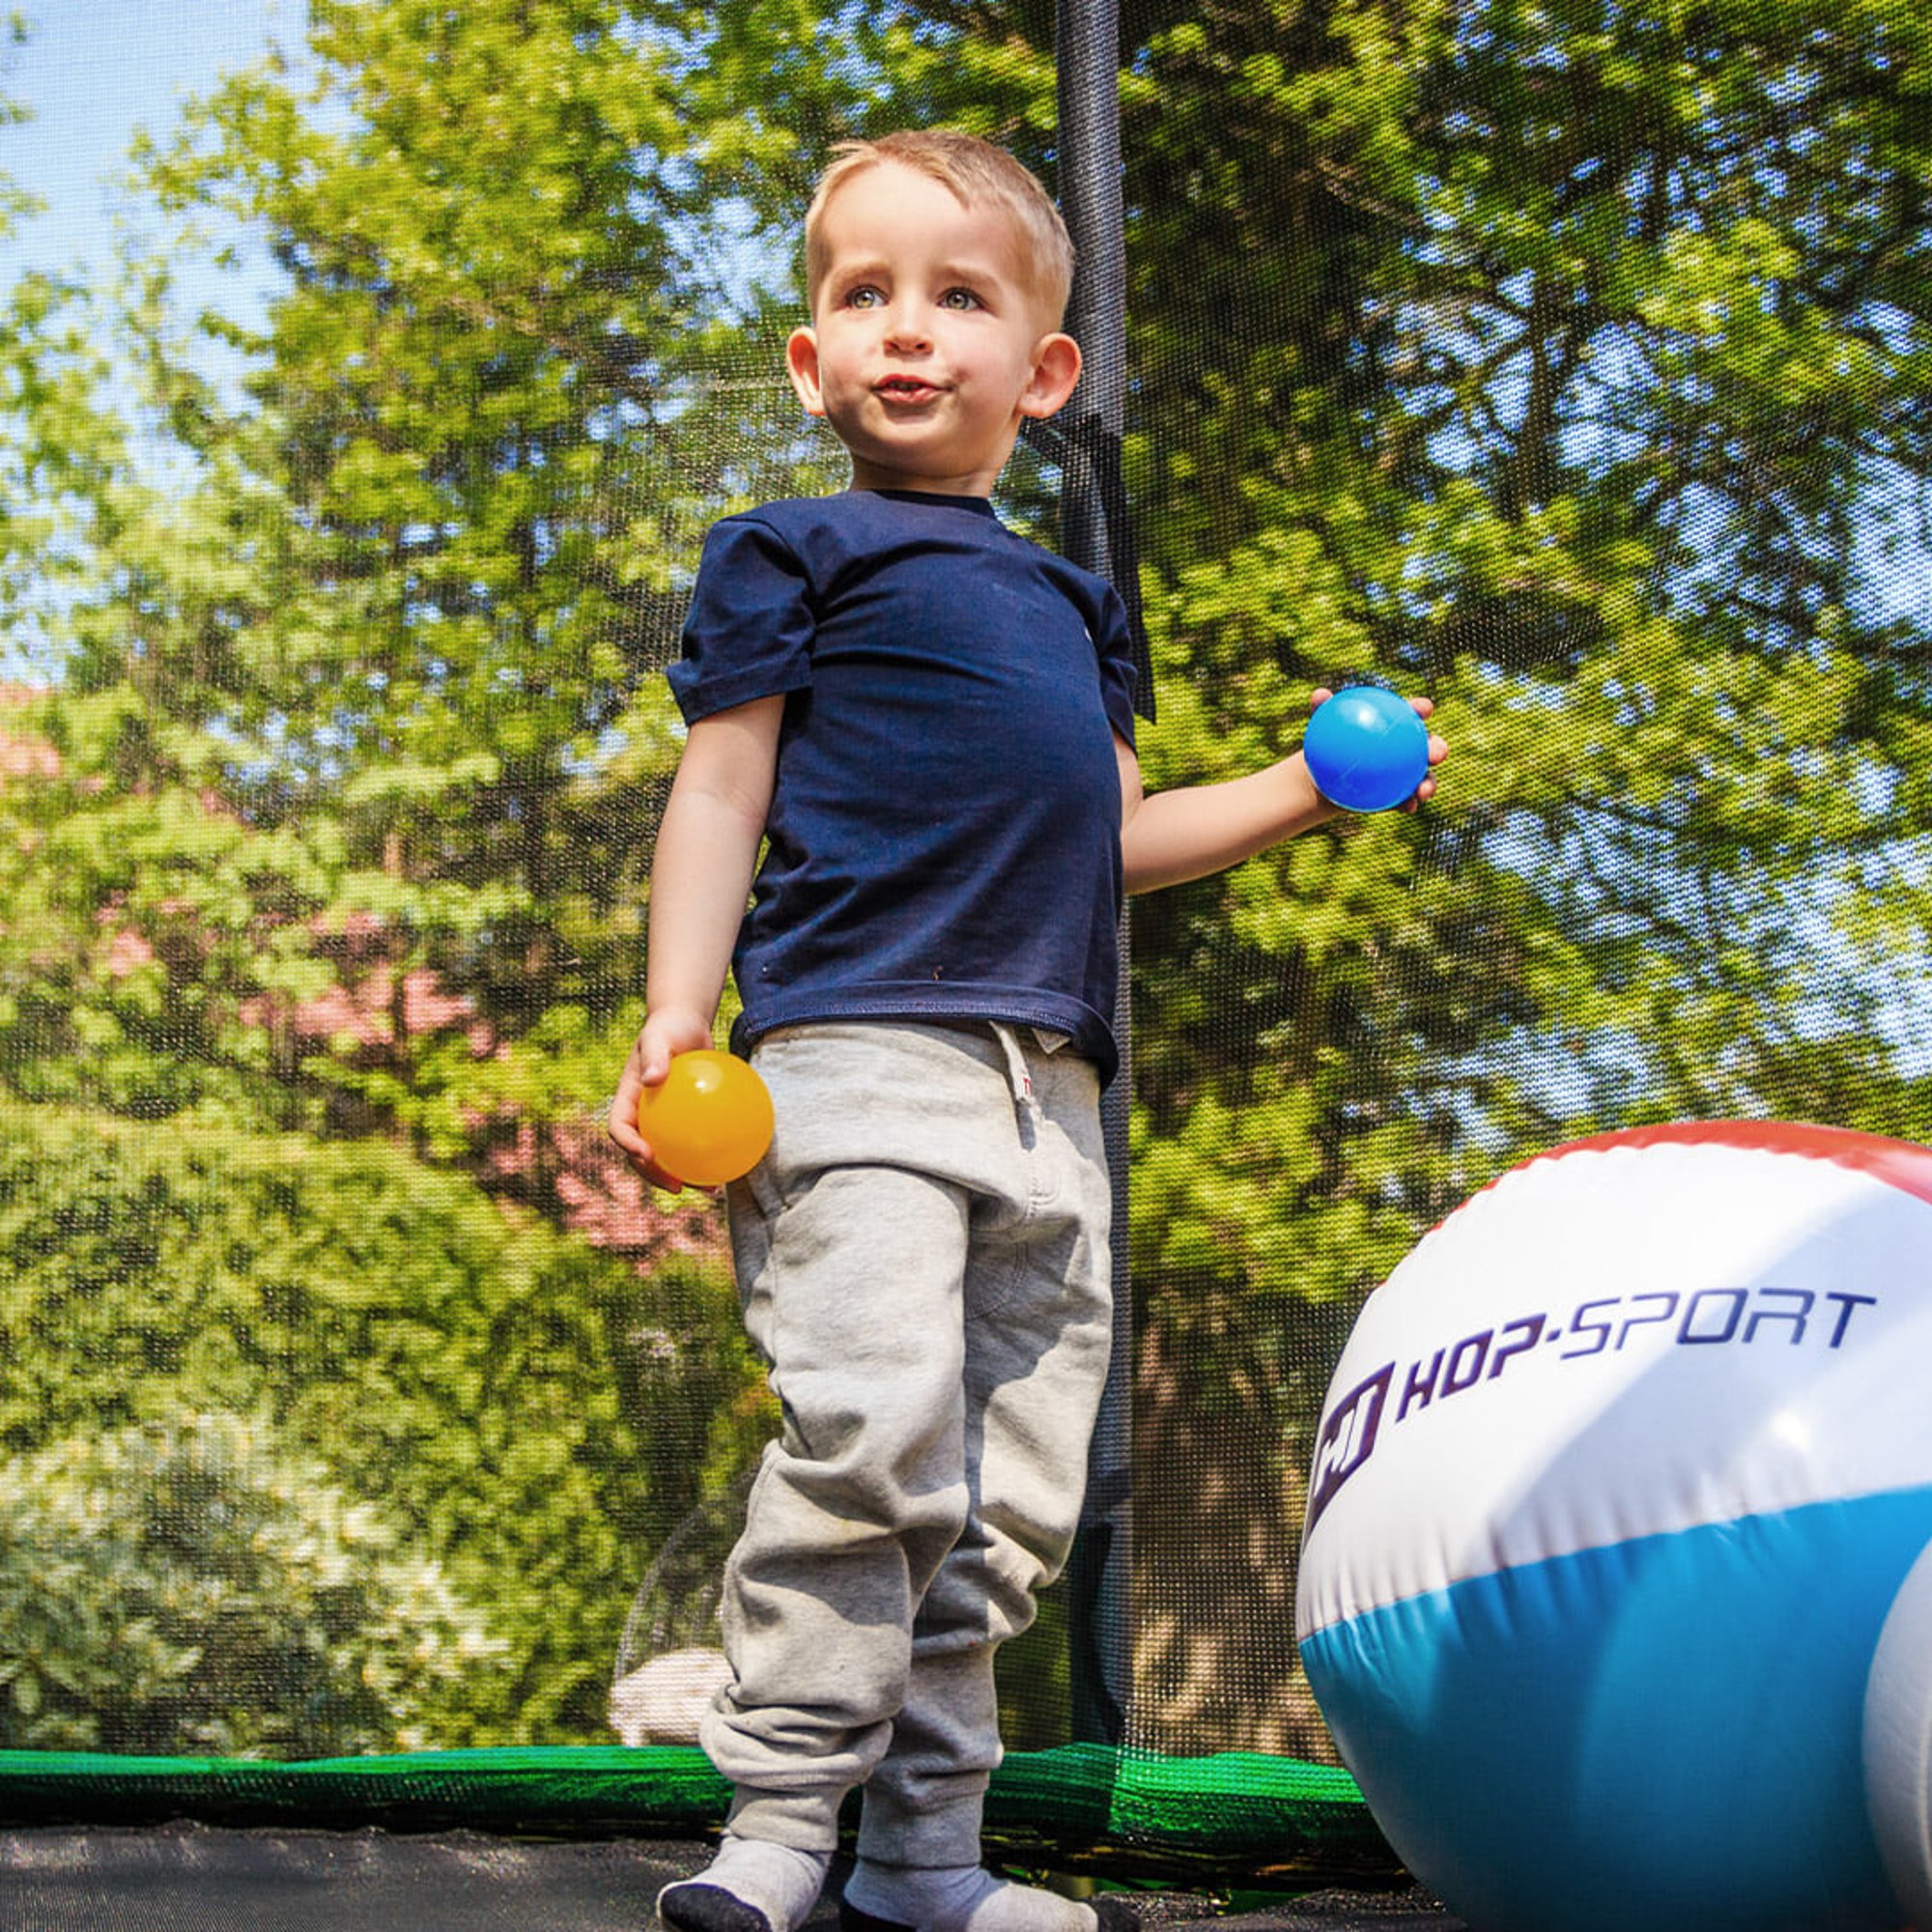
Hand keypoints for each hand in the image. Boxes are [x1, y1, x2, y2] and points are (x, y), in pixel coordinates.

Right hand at [608, 1005, 714, 1191]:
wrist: (685, 1025)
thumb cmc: (669, 1027)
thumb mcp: (659, 1036)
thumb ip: (655, 1056)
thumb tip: (654, 1079)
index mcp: (627, 1099)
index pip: (619, 1128)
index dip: (628, 1146)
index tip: (647, 1155)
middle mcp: (642, 1115)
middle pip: (640, 1155)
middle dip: (655, 1176)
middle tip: (677, 1186)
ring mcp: (663, 1121)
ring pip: (670, 1156)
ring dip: (686, 1176)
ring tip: (712, 1189)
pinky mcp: (685, 1120)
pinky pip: (697, 1141)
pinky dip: (711, 1155)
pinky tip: (734, 1163)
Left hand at [1307, 687, 1446, 812]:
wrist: (1325, 775)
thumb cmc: (1329, 741)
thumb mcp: (1324, 724)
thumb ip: (1324, 707)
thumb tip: (1319, 695)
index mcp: (1399, 724)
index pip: (1413, 712)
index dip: (1422, 708)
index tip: (1424, 709)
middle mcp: (1409, 748)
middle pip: (1430, 746)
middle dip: (1438, 748)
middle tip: (1434, 755)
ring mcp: (1407, 773)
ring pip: (1425, 777)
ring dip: (1430, 783)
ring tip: (1424, 790)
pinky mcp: (1400, 795)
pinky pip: (1407, 799)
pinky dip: (1409, 803)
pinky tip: (1409, 808)